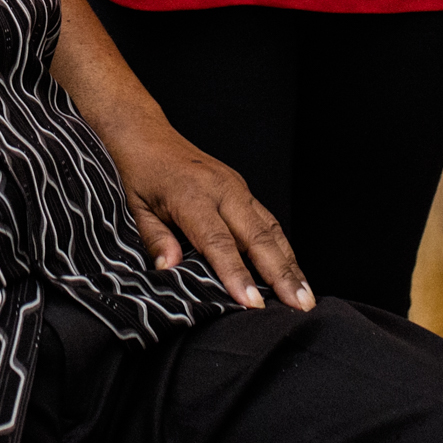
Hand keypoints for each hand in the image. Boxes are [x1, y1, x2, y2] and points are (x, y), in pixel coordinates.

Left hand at [106, 118, 311, 310]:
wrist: (149, 136)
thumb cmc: (140, 174)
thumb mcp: (136, 208)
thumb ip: (155, 239)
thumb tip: (170, 269)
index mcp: (191, 196)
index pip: (218, 242)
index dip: (236, 274)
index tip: (252, 303)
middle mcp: (221, 190)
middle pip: (257, 237)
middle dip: (280, 275)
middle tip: (300, 307)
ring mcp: (236, 187)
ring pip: (270, 229)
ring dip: (291, 264)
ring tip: (306, 297)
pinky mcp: (242, 189)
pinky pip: (268, 220)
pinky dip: (284, 248)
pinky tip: (294, 272)